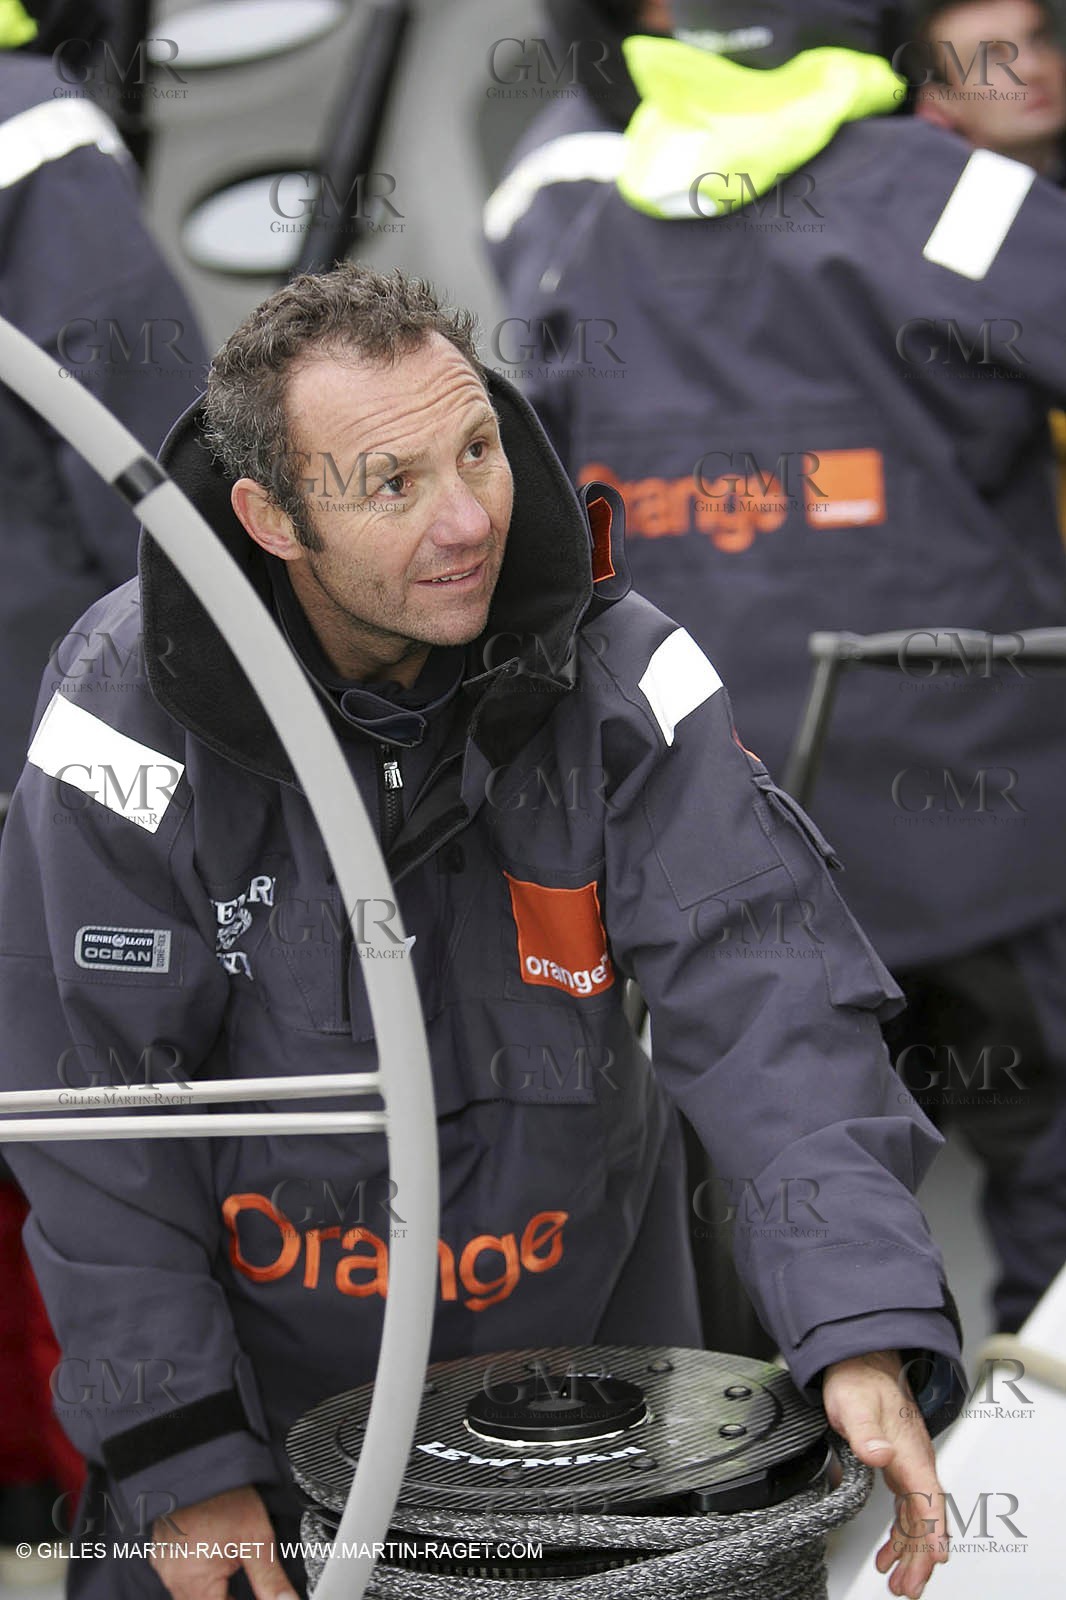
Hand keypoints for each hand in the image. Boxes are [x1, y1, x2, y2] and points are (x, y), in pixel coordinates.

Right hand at [149, 1485, 298, 1598]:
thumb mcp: (257, 1538)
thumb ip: (270, 1580)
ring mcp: (164, 1566)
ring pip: (189, 1594)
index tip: (255, 1595)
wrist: (200, 1462)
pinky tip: (211, 1555)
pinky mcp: (160, 1552)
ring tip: (229, 1564)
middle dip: (226, 1598)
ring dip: (211, 1589)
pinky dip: (197, 1574)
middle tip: (242, 1578)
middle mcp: (173, 1579)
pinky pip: (179, 1576)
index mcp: (194, 1582)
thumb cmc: (225, 1496)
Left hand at [822, 1349, 948, 1599]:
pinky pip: (905, 1510)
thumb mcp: (855, 1405)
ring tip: (899, 1583)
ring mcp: (907, 1467)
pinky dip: (899, 1536)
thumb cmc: (858, 1380)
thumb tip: (880, 1454)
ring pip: (916, 1520)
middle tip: (909, 1588)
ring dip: (911, 1553)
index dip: (933, 1532)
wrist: (858, 1360)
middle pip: (926, 1519)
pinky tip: (888, 1554)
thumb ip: (866, 1431)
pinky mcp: (896, 1467)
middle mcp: (914, 1463)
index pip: (929, 1500)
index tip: (935, 1560)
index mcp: (911, 1452)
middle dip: (921, 1557)